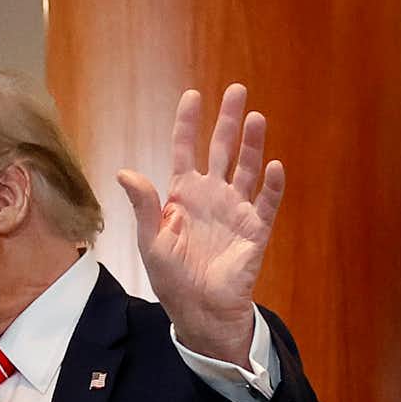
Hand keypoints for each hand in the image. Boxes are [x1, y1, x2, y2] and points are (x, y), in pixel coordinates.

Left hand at [116, 85, 284, 365]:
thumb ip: (144, 205)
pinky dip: (272, 187)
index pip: (185, 149)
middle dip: (228, 120)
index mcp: (183, 194)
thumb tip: (125, 172)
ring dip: (252, 145)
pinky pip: (267, 204)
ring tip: (256, 118)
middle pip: (221, 149)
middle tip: (237, 90)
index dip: (188, 123)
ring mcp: (235, 211)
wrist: (201, 311)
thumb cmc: (173, 278)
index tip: (193, 96)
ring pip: (246, 169)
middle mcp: (212, 196)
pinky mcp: (255, 232)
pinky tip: (274, 166)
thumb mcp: (150, 241)